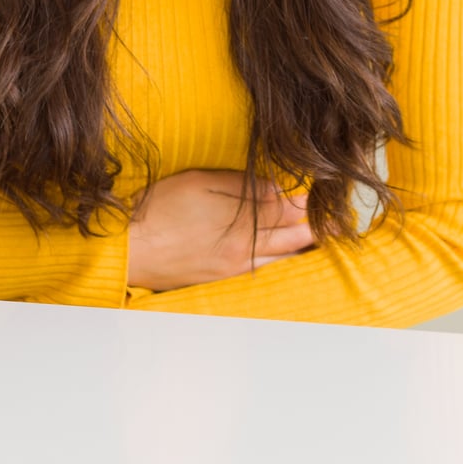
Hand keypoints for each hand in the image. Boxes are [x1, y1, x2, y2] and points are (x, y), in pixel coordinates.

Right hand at [125, 169, 316, 291]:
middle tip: (335, 219)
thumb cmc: (158, 208)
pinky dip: (280, 264)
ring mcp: (234, 268)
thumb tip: (279, 189)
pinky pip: (262, 273)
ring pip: (282, 259)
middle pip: (292, 237)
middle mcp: (244, 250)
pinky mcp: (221, 280)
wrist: (127, 248)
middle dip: (315, 226)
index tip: (322, 190)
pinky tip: (287, 259)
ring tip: (321, 238)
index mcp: (242, 223)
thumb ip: (242, 186)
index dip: (307, 199)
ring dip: (302, 248)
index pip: (288, 209)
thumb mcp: (201, 183)